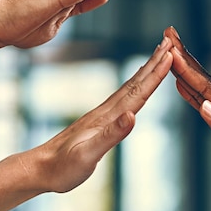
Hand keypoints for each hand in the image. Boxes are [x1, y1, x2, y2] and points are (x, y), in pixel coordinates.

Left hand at [19, 34, 172, 193]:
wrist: (40, 169)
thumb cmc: (63, 167)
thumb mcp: (88, 155)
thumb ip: (111, 135)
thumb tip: (133, 115)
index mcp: (107, 117)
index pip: (137, 91)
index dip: (156, 74)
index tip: (171, 54)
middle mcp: (106, 111)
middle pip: (136, 82)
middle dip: (154, 62)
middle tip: (170, 42)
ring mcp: (103, 115)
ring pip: (130, 87)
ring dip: (147, 70)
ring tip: (159, 55)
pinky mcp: (100, 121)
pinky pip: (123, 98)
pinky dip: (135, 86)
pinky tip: (137, 85)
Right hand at [164, 26, 210, 210]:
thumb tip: (205, 106)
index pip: (208, 86)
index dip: (187, 68)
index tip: (171, 48)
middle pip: (205, 79)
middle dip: (185, 57)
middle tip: (169, 35)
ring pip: (205, 88)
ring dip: (187, 71)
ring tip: (172, 55)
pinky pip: (209, 102)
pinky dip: (194, 92)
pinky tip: (185, 87)